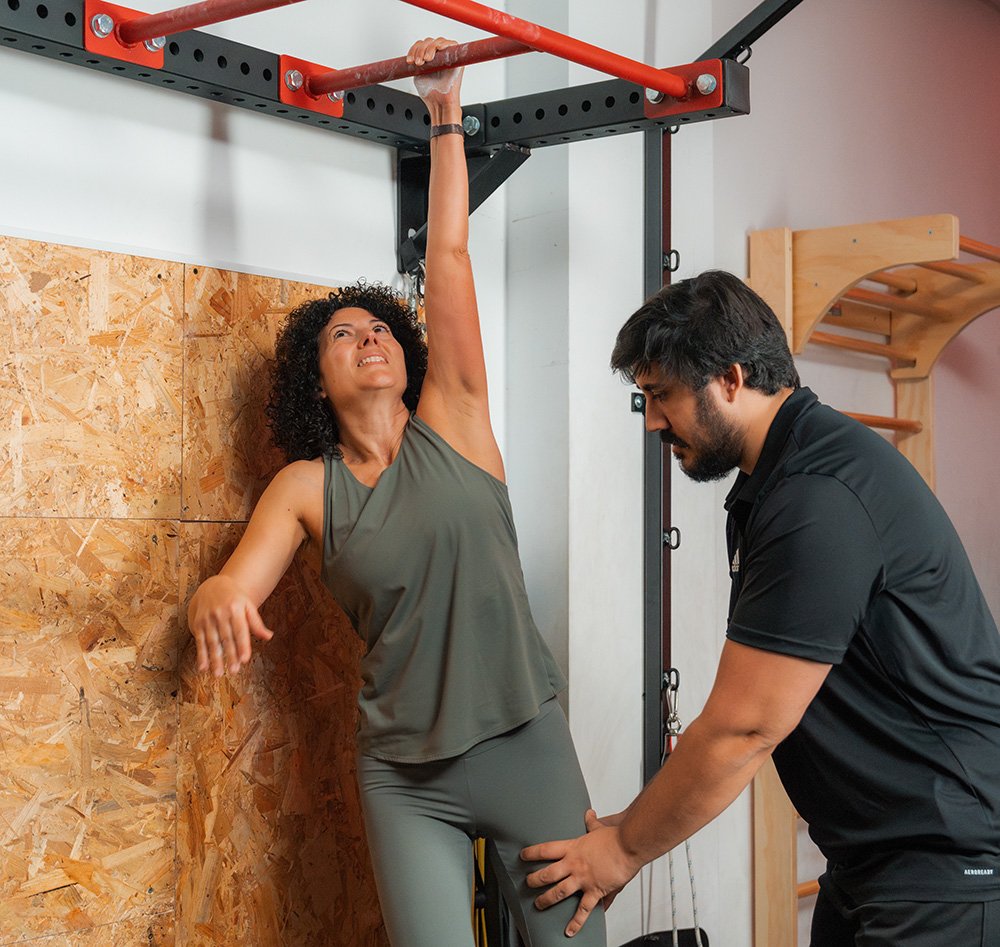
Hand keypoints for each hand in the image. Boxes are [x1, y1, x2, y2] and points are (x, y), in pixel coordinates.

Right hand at [187, 574, 272, 676]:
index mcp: (235, 609)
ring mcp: (208, 619)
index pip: (240, 630)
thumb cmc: (235, 598)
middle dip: (229, 655)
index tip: (245, 659)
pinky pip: (199, 641)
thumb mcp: (248, 606)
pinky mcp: (198, 624)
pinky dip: (201, 655)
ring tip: (218, 674)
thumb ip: (256, 623)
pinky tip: (202, 667)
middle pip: (226, 638)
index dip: (242, 645)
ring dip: (214, 659)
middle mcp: (221, 614)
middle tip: (234, 671)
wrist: (213, 585)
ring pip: (212, 642)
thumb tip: (269, 637)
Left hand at [407, 37, 462, 117]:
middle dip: (420, 51)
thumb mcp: (417, 73)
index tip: (410, 61)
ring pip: (437, 41)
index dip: (414, 50)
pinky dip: (444, 44)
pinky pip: (452, 44)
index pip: (420, 46)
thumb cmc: (431, 93)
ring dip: (429, 48)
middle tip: (419, 62)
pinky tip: (438, 49)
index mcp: (429, 60)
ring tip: (426, 61)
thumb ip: (417, 61)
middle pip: (428, 42)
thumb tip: (414, 52)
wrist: (439, 102)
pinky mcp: (457, 58)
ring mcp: (447, 56)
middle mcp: (438, 57)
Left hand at [521, 809, 641, 937]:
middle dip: (534, 880)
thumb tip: (589, 814)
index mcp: (573, 848)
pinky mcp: (595, 890)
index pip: (546, 849)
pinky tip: (569, 931)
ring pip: (559, 892)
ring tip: (539, 904)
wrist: (628, 845)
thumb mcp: (599, 827)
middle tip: (527, 883)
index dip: (532, 853)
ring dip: (547, 899)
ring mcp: (583, 879)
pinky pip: (583, 910)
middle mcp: (574, 864)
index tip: (523, 856)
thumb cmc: (615, 836)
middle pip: (547, 873)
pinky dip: (576, 922)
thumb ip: (591, 822)